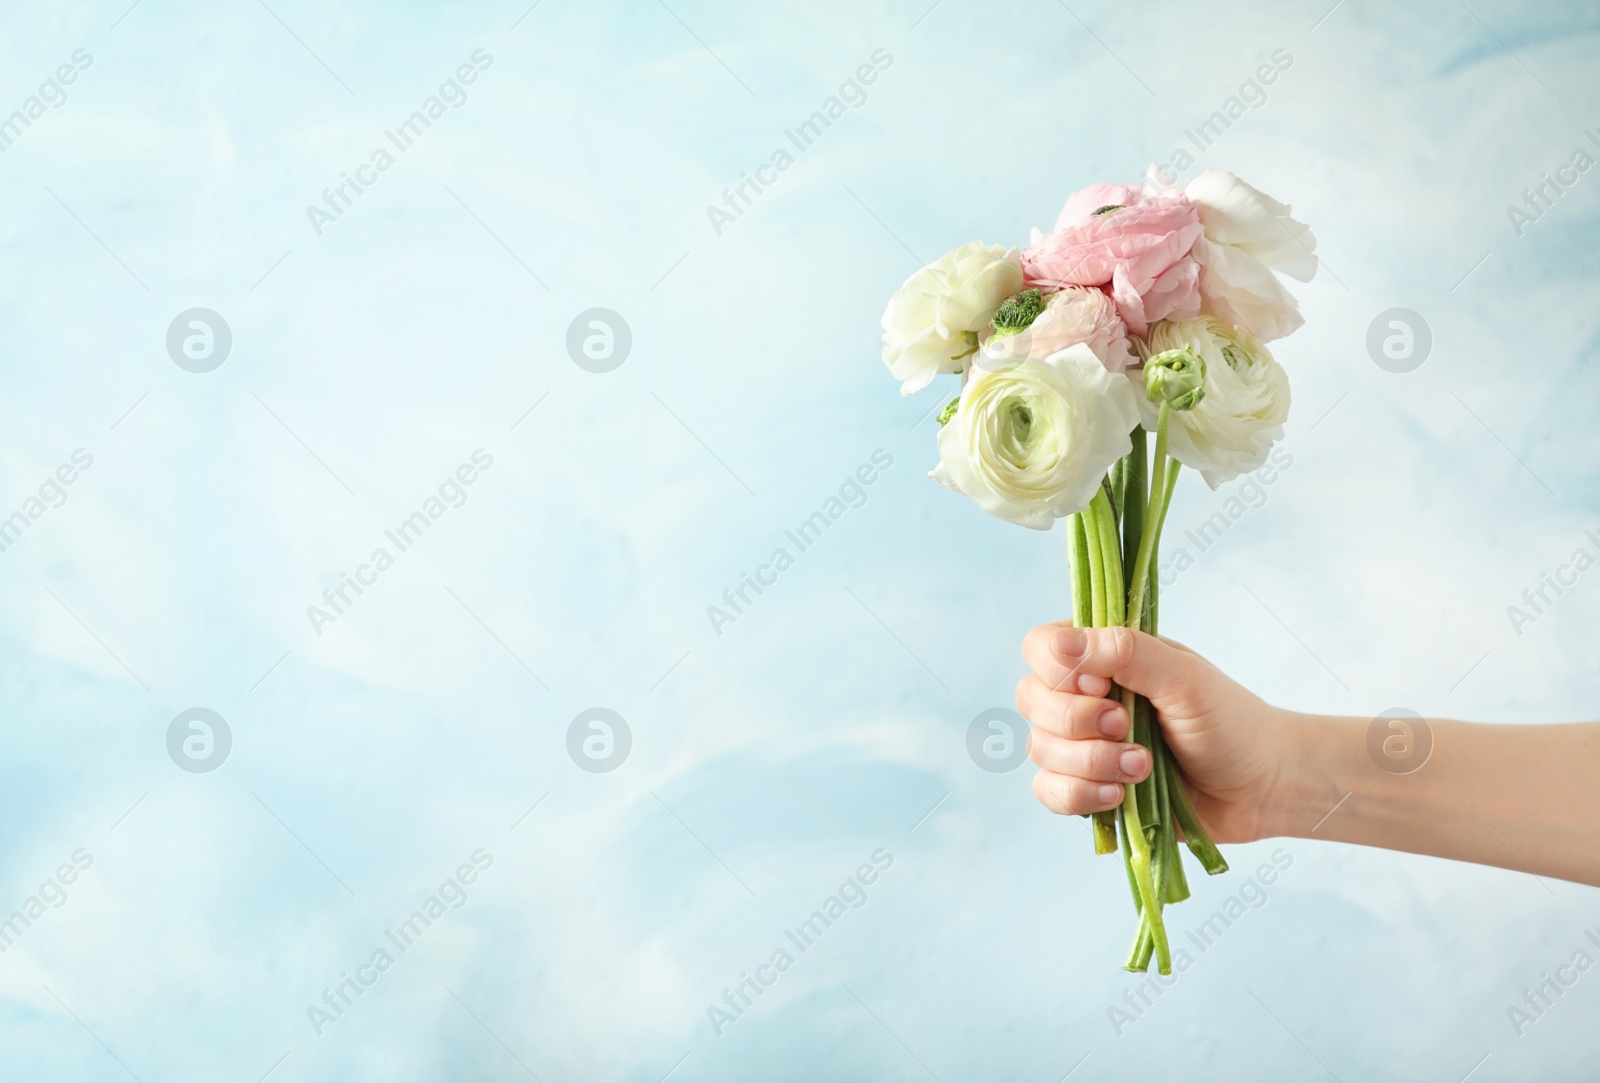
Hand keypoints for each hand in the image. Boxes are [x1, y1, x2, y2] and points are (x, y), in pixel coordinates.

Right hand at [1015, 622, 1300, 843]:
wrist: (1260, 787)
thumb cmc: (1230, 721)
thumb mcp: (1184, 677)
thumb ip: (1125, 653)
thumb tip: (1060, 645)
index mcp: (1103, 656)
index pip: (1041, 647)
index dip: (1058, 669)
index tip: (1102, 685)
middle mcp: (1084, 697)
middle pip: (1032, 699)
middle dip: (1078, 721)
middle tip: (1128, 725)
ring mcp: (1083, 745)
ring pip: (1040, 750)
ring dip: (1091, 762)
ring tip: (1142, 767)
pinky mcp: (1087, 789)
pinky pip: (1049, 792)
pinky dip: (1082, 795)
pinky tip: (1121, 795)